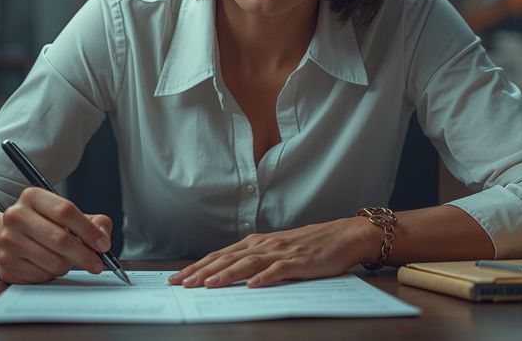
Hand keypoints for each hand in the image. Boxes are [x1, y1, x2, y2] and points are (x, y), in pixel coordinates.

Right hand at [0, 186, 112, 283]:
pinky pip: (42, 275)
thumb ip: (94, 222)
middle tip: (98, 263)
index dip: (89, 231)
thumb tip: (103, 238)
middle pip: (60, 239)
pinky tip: (49, 265)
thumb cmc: (45, 224)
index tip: (103, 245)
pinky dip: (53, 274)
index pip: (66, 211)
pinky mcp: (6, 264)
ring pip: (53, 261)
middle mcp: (16, 216)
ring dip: (68, 266)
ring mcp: (8, 240)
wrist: (8, 236)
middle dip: (85, 255)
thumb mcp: (68, 214)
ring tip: (67, 260)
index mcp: (33, 197)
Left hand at [167, 216, 378, 288]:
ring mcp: (282, 252)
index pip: (221, 255)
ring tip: (208, 284)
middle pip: (228, 258)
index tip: (178, 277)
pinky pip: (279, 270)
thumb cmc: (310, 245)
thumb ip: (255, 259)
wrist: (344, 236)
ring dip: (226, 274)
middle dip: (202, 271)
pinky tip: (252, 286)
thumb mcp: (277, 250)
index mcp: (257, 243)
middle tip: (182, 283)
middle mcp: (265, 245)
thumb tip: (227, 272)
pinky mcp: (300, 261)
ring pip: (248, 263)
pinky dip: (264, 277)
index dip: (198, 266)